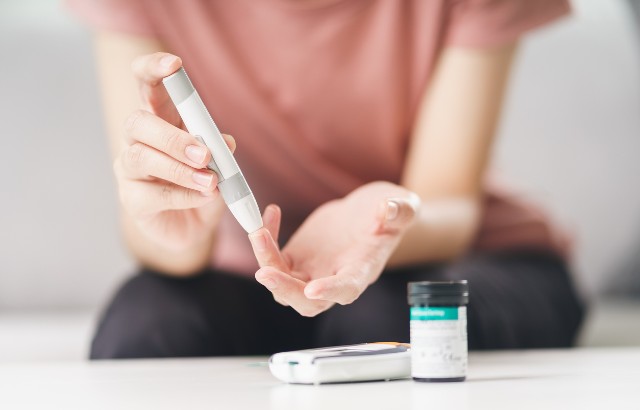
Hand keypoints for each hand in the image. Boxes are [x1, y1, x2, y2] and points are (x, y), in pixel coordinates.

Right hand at [113, 53, 234, 249]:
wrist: (193, 227)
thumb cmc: (203, 184)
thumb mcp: (219, 163)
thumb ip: (220, 149)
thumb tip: (226, 142)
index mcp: (161, 119)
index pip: (147, 83)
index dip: (153, 68)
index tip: (174, 64)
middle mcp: (138, 140)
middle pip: (137, 122)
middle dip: (172, 137)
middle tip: (204, 154)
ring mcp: (130, 169)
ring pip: (141, 158)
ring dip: (179, 170)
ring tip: (210, 181)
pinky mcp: (132, 200)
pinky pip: (152, 194)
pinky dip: (183, 196)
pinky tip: (204, 197)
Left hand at [249, 182, 419, 316]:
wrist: (370, 213)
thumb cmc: (389, 214)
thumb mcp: (403, 207)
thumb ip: (399, 211)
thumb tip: (387, 210)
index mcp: (362, 270)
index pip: (346, 289)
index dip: (330, 291)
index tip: (313, 289)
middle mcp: (334, 278)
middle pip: (306, 301)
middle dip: (284, 290)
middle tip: (265, 272)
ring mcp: (312, 271)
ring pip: (283, 284)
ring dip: (266, 263)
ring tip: (258, 232)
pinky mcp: (296, 259)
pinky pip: (274, 260)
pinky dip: (266, 242)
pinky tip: (271, 213)